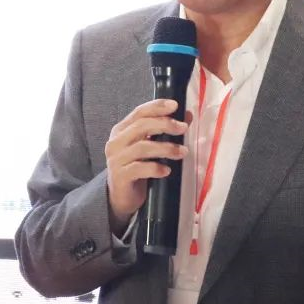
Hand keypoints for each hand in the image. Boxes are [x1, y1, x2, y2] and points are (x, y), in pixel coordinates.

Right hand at [105, 99, 188, 233]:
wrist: (121, 197)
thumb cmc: (137, 168)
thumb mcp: (150, 146)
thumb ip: (164, 131)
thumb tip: (187, 117)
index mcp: (122, 130)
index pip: (139, 112)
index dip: (157, 106)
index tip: (175, 105)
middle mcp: (116, 142)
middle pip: (141, 126)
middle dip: (165, 124)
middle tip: (183, 128)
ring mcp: (116, 159)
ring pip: (142, 147)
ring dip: (166, 148)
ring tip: (182, 152)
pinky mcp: (120, 176)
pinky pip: (140, 168)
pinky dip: (156, 168)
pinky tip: (167, 170)